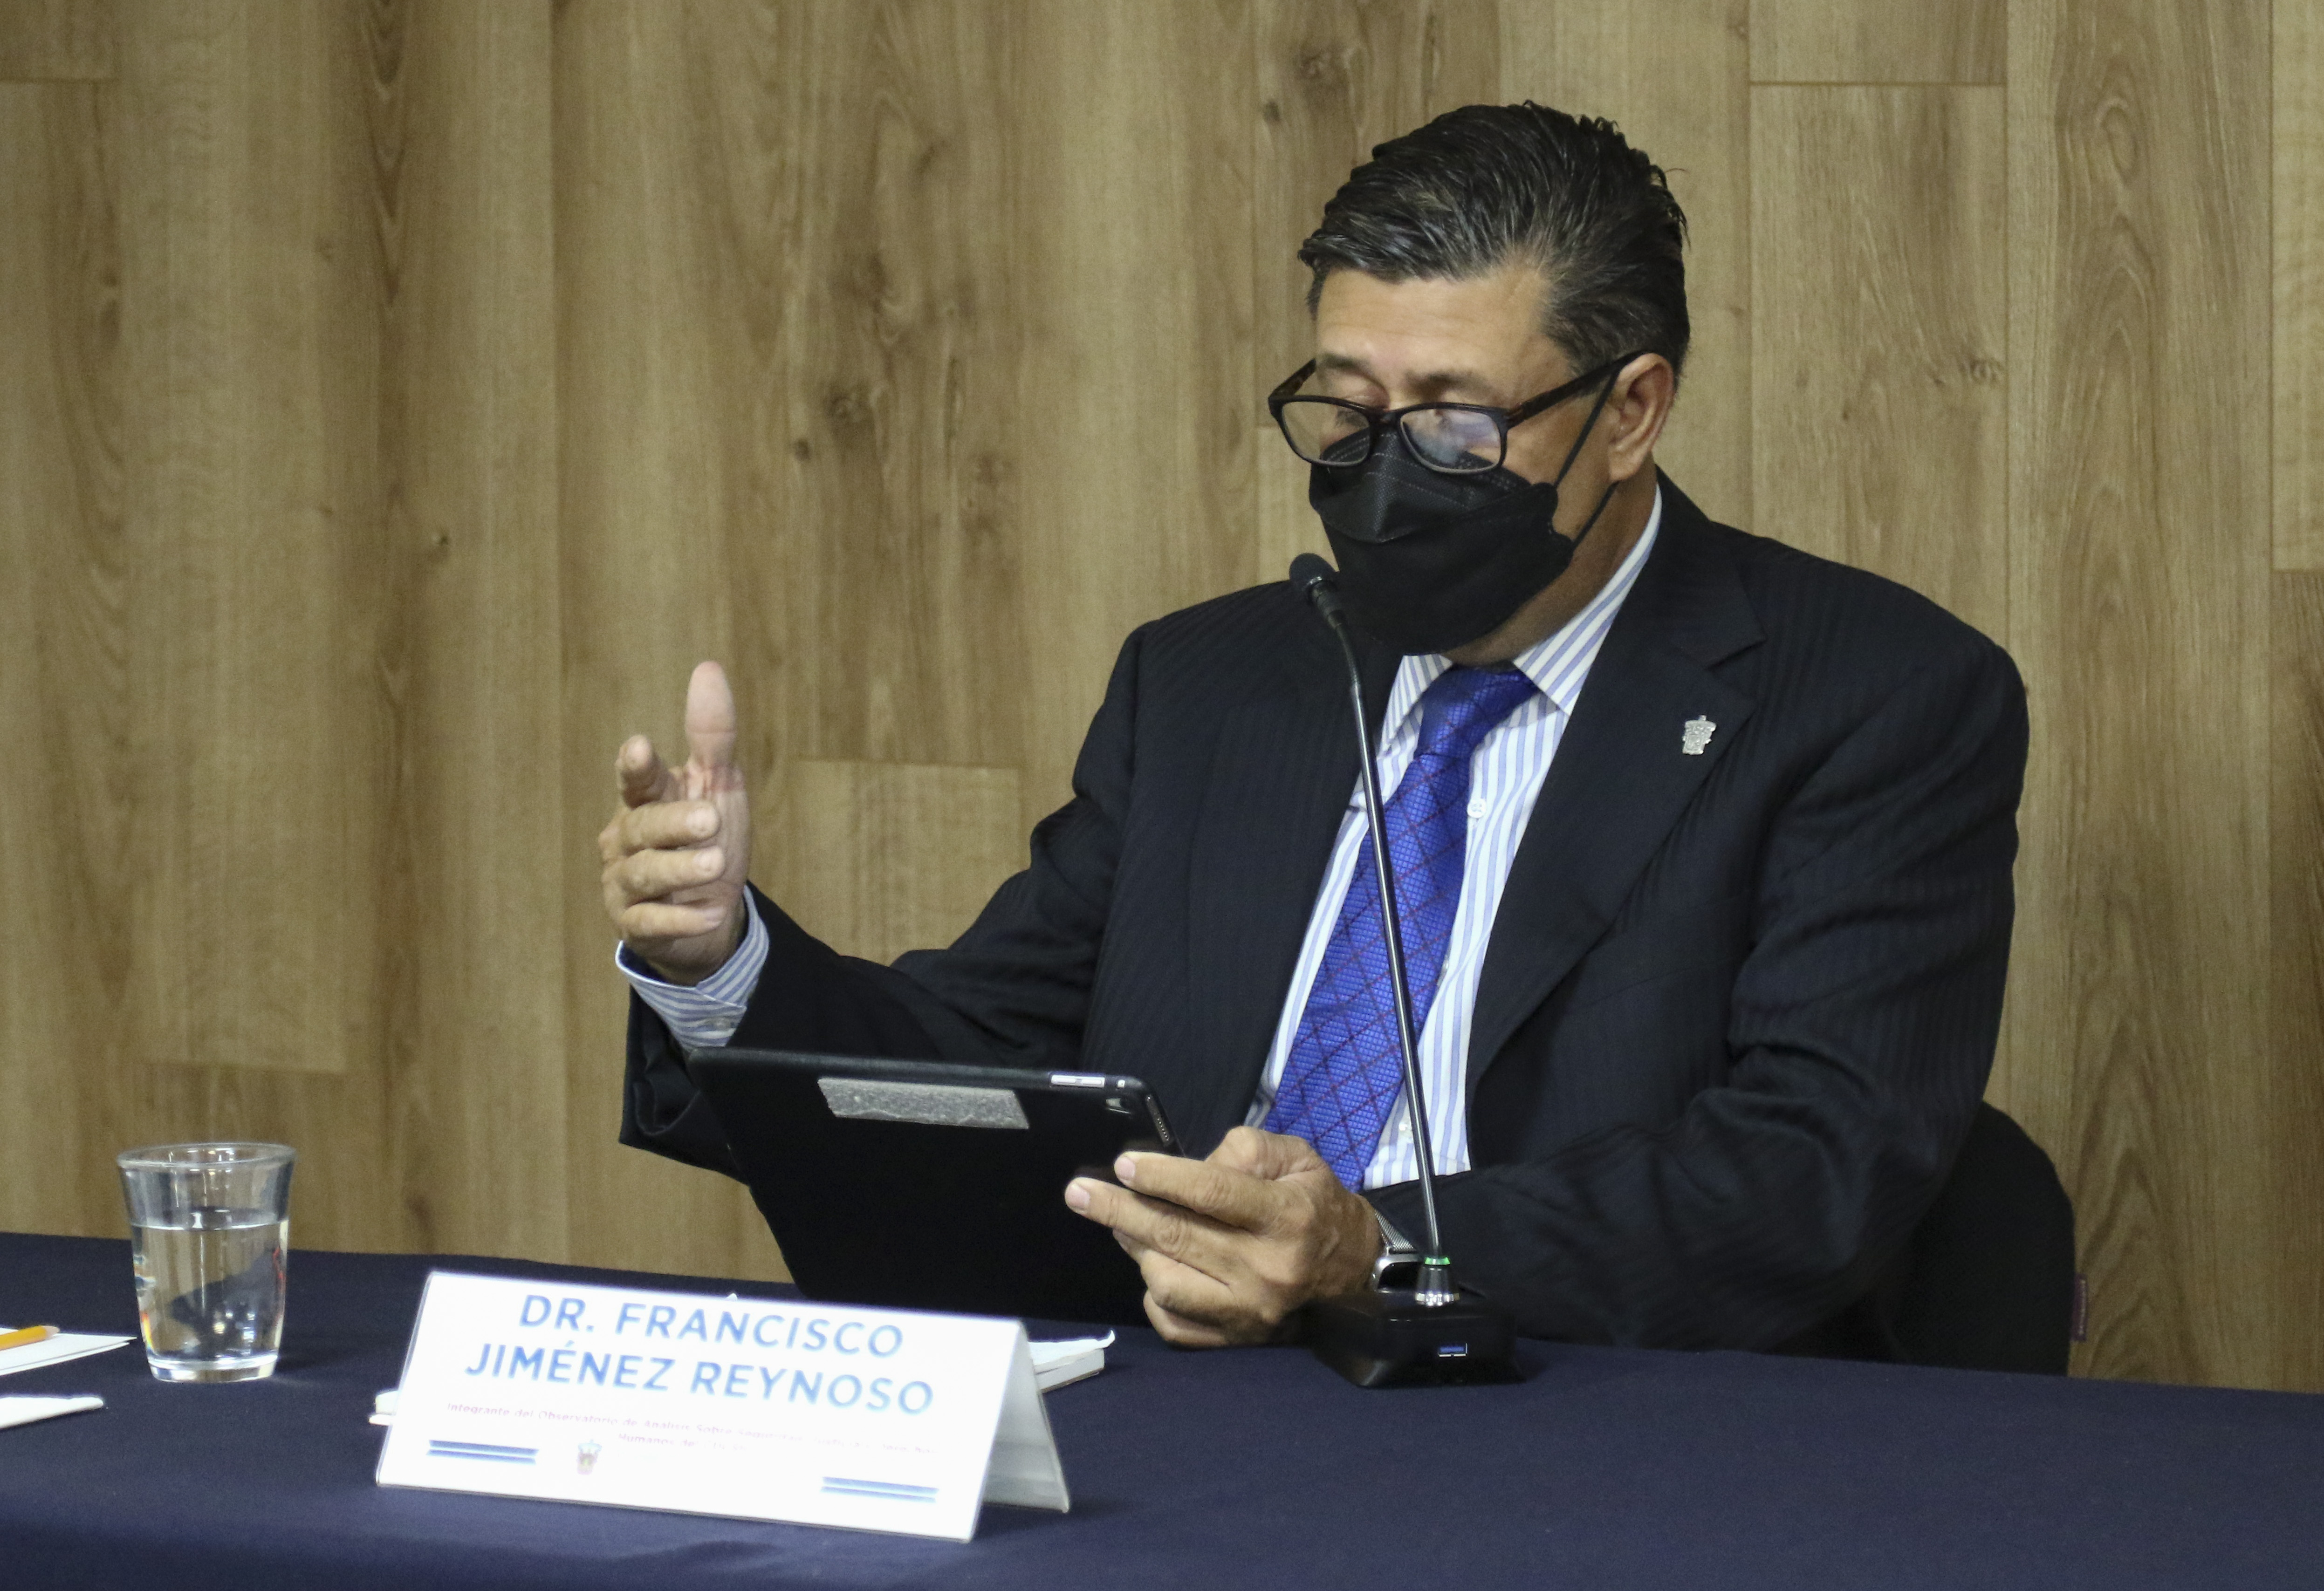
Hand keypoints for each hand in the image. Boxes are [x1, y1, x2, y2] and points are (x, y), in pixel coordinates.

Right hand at [598, 661, 752, 984]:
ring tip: (717, 864)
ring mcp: (624, 884)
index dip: (635, 767)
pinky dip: (680, 919)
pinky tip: (710, 915)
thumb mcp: (719, 785)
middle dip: (674, 823)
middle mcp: (626, 839)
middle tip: (711, 820)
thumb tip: (708, 668)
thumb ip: (712, 734)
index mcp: (645, 800)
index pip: (636, 779)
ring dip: (680, 869)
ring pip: (643, 874)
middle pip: (643, 826)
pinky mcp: (635, 925)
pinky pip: (651, 922)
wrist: (709, 913)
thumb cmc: (708, 837)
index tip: (639, 748)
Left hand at [1064, 1126, 1379, 1346]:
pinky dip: (1153, 1295)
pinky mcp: (1237, 1338)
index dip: (1164, 1177)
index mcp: (1287, 1217)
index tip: (1124, 1164)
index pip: (1214, 1194)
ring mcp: (1250, 1311)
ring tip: (1122, 1225)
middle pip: (1179, 1236)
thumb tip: (1184, 1166)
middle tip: (1080, 1192)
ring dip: (1137, 1250)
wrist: (1352, 1269)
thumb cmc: (1314, 1204)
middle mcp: (1268, 1269)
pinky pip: (1174, 1323)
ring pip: (1169, 1283)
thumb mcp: (1295, 1158)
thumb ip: (1242, 1151)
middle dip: (1120, 1210)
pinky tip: (1152, 1266)